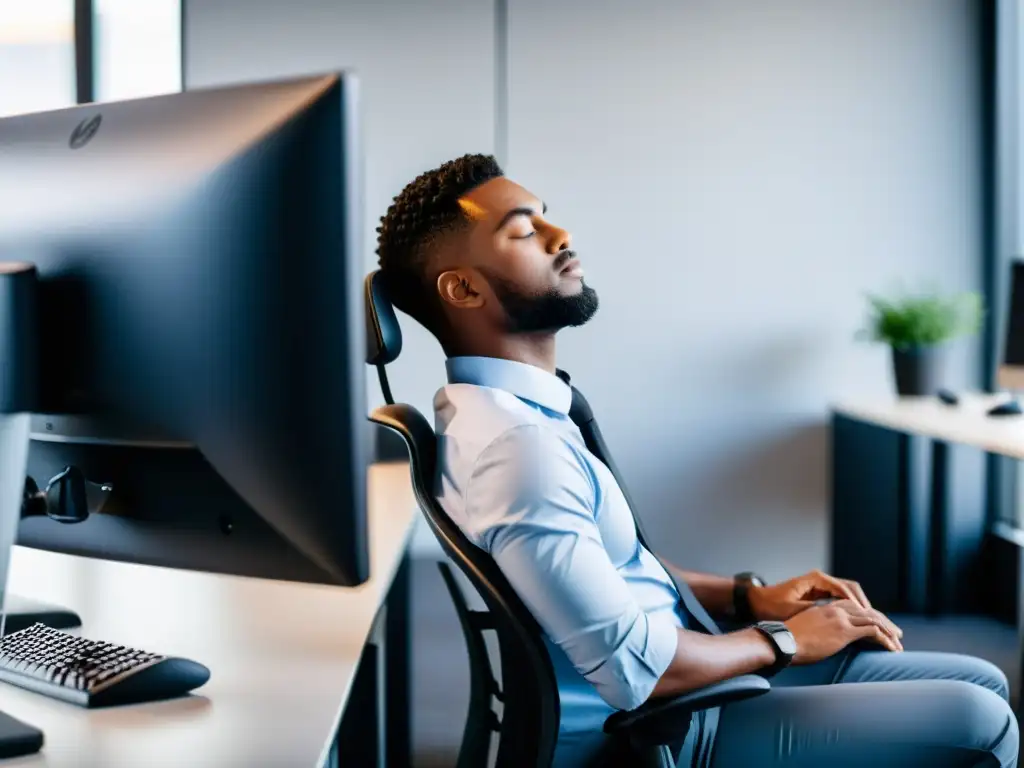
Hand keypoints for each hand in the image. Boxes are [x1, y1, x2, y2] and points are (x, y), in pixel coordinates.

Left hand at [747, 569, 872, 620]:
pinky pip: (841, 599)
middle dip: (866, 605)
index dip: (859, 605)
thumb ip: (814, 611)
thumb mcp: (792, 609)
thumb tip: (835, 615)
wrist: (757, 602)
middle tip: (879, 621)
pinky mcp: (819, 594)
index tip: (870, 619)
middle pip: (852, 589)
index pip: (845, 589)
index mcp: (816, 579)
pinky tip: (859, 623)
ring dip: (861, 608)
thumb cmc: (771, 606)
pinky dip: (852, 609)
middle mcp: (821, 579)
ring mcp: (821, 586)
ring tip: (874, 623)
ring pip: (848, 594)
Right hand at [784, 599, 902, 664]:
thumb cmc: (788, 640)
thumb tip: (821, 637)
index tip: (876, 626)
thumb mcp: (804, 627)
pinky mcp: (845, 632)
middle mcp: (836, 609)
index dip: (868, 616)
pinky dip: (885, 639)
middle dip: (884, 622)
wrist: (783, 641)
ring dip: (888, 631)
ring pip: (873, 620)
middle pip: (867, 612)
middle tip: (895, 633)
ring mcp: (841, 619)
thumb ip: (817, 627)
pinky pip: (873, 632)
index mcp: (826, 607)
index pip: (853, 606)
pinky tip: (892, 648)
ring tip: (898, 643)